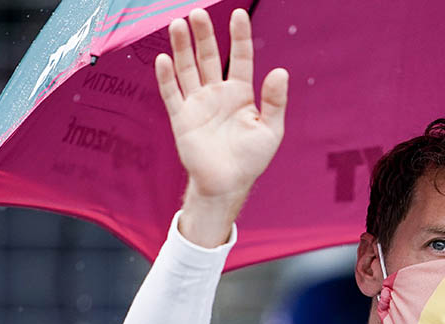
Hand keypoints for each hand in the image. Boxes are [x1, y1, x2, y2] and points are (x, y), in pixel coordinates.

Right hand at [156, 8, 288, 246]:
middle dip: (204, 35)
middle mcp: (218, 94)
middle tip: (198, 13)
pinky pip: (172, 94)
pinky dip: (167, 77)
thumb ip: (275, 102)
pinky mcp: (182, 118)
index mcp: (241, 94)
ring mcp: (198, 104)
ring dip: (182, 48)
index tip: (238, 15)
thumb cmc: (251, 160)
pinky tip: (164, 59)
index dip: (239, 36)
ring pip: (188, 69)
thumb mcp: (271, 131)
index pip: (241, 57)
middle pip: (209, 57)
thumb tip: (280, 71)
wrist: (227, 184)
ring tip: (178, 24)